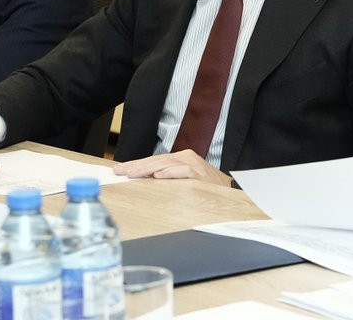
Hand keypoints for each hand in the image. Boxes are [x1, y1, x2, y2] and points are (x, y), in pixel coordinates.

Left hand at [112, 149, 231, 186]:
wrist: (231, 193)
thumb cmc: (205, 190)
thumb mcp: (183, 182)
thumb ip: (166, 179)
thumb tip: (143, 181)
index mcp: (181, 159)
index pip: (154, 160)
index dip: (137, 165)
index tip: (120, 170)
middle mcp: (186, 158)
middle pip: (157, 160)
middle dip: (137, 166)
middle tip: (120, 171)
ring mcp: (194, 165)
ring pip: (167, 164)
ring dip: (148, 168)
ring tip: (133, 173)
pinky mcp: (201, 175)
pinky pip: (184, 172)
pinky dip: (171, 173)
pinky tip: (158, 175)